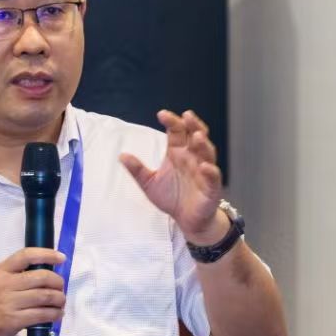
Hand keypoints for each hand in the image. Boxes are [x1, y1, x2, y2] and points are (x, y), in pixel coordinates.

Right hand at [0, 247, 66, 335]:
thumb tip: (48, 274)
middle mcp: (6, 284)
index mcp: (3, 270)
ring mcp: (10, 302)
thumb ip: (17, 275)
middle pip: (43, 277)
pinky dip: (54, 314)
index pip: (27, 255)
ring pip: (46, 297)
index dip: (47, 254)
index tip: (61, 258)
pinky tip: (56, 315)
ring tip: (60, 303)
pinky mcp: (14, 320)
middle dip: (58, 283)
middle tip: (60, 289)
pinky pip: (42, 315)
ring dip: (59, 300)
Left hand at [120, 110, 225, 242]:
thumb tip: (121, 155)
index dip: (172, 122)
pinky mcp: (211, 187)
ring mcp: (204, 171)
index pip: (178, 132)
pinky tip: (204, 166)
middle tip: (187, 116)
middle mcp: (193, 158)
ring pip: (207, 153)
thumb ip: (138, 170)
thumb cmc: (172, 198)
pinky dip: (210, 171)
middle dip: (193, 125)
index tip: (161, 114)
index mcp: (178, 153)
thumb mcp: (150, 183)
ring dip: (203, 144)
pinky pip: (213, 177)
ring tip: (197, 136)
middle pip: (196, 136)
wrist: (186, 221)